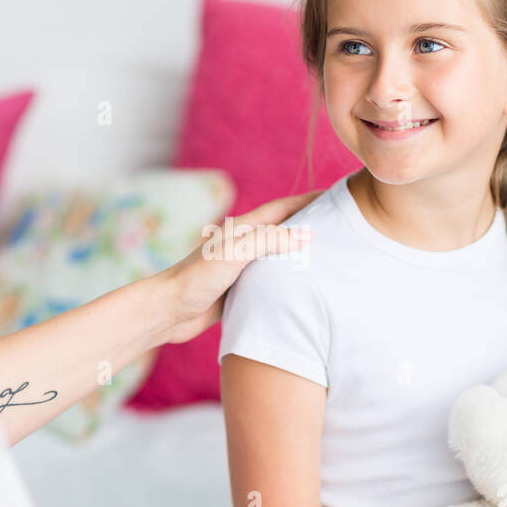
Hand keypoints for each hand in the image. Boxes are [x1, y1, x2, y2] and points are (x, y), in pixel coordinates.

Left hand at [160, 190, 322, 344]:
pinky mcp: (238, 289)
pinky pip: (270, 278)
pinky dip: (287, 277)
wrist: (167, 312)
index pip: (283, 208)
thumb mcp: (233, 254)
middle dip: (309, 223)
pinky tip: (301, 286)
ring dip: (299, 252)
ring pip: (278, 255)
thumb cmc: (195, 280)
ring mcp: (240, 267)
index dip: (308, 200)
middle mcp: (243, 244)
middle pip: (282, 229)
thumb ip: (267, 241)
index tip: (335, 195)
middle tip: (340, 224)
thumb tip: (305, 235)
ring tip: (328, 254)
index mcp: (242, 229)